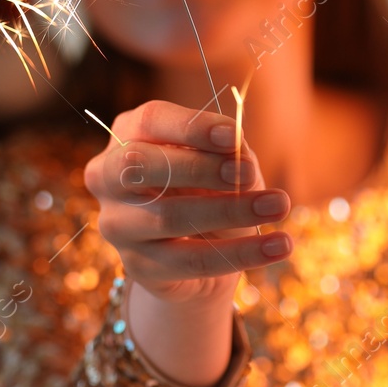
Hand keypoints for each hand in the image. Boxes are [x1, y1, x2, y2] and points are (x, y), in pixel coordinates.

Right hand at [83, 99, 292, 308]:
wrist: (200, 248)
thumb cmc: (207, 188)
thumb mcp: (220, 161)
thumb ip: (227, 151)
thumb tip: (238, 155)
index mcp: (126, 135)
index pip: (149, 121)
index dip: (191, 127)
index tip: (234, 136)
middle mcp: (108, 177)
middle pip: (139, 165)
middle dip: (198, 167)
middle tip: (249, 172)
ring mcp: (117, 224)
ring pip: (168, 216)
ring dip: (230, 210)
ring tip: (279, 206)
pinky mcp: (137, 265)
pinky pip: (191, 261)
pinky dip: (241, 253)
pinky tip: (279, 246)